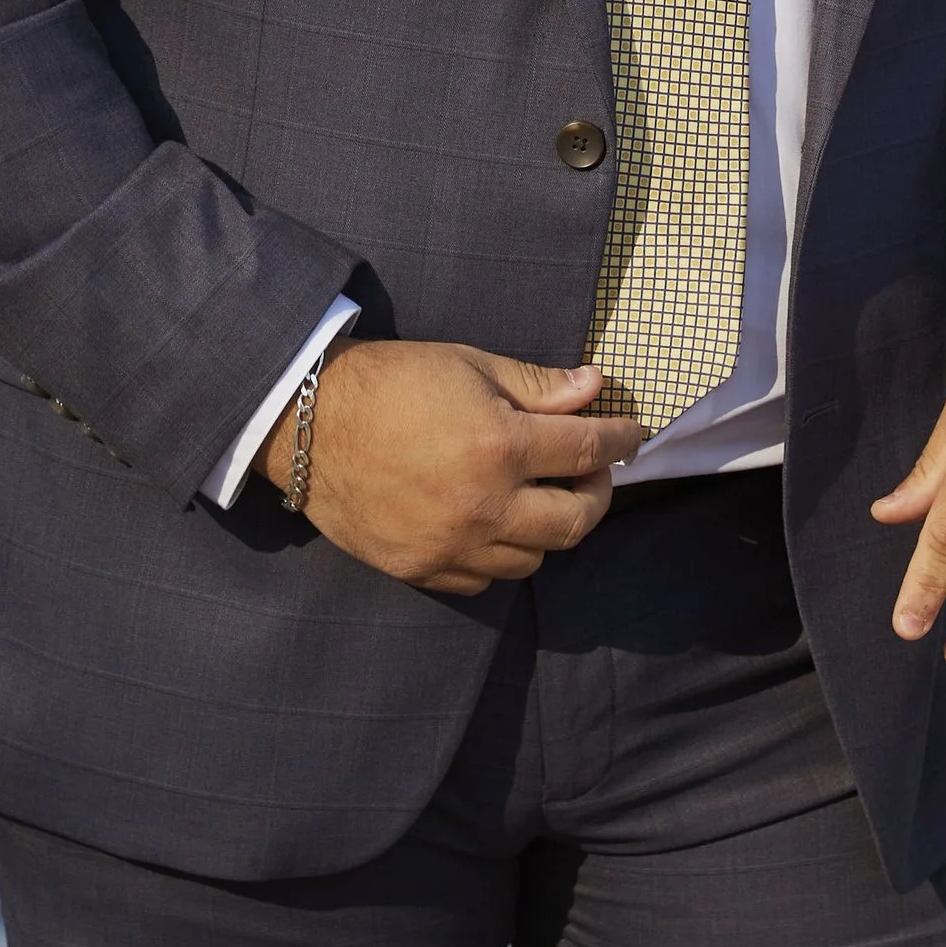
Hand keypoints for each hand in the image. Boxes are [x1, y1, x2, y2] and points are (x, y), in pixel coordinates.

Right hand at [262, 342, 643, 595]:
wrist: (312, 424)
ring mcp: (452, 547)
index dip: (620, 441)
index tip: (633, 434)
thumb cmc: (395, 381)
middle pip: (574, 523)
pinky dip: (501, 556)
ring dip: (548, 528)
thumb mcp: (471, 365)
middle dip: (597, 495)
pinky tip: (494, 525)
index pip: (586, 452)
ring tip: (539, 496)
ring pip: (533, 559)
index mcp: (499, 447)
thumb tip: (594, 388)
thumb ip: (538, 386)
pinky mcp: (422, 571)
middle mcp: (483, 507)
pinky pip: (484, 581)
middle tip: (593, 472)